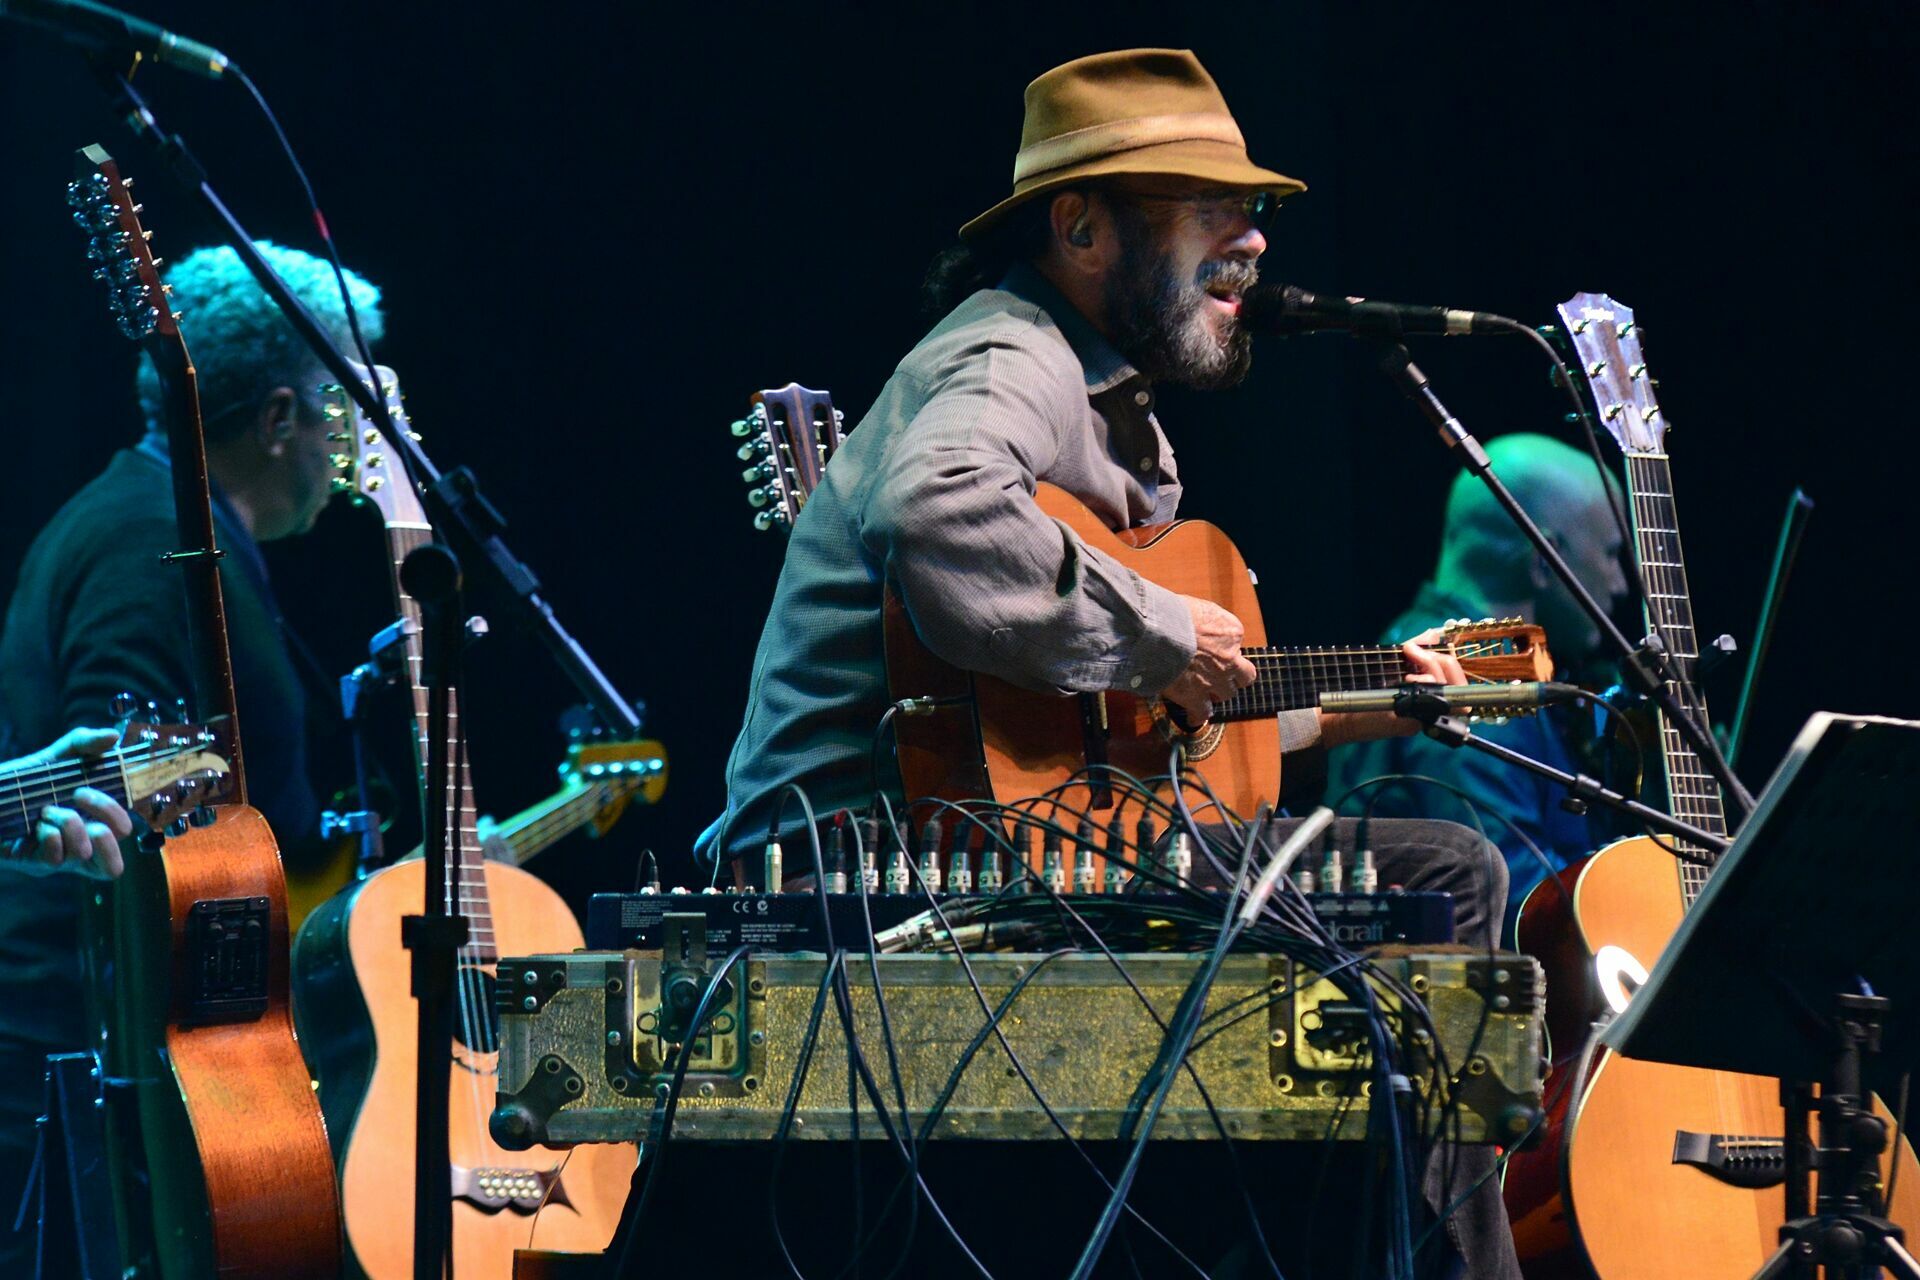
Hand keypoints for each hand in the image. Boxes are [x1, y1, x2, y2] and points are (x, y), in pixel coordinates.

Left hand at [6, 728, 134, 876]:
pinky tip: (34, 824)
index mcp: (91, 823)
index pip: (123, 832)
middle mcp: (78, 846)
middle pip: (114, 861)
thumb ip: (84, 744)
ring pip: (85, 854)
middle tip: (79, 795)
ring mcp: (57, 858)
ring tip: (48, 809)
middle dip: (106, 817)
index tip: (87, 787)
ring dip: (70, 823)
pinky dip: (49, 835)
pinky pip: (54, 858)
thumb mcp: (54, 757)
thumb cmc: (21, 782)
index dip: (116, 812)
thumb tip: (113, 736)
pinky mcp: (33, 863)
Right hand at [1158, 596, 1257, 723]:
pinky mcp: (1197, 696)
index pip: (1237, 642)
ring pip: (1227, 694)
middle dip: (1232, 675)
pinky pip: (1203, 712)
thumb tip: (1200, 626)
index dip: (1224, 647)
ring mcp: (1215, 679)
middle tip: (1218, 673)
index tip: (1212, 647)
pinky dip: (1198, 715)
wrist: (1158, 630)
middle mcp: (1230, 657)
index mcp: (1232, 631)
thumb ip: (1207, 619)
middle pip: (1243, 674)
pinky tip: (1194, 716)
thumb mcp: (1198, 606)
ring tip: (1205, 691)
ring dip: (1217, 693)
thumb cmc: (1172, 612)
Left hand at [1319, 626, 1467, 745]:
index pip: (1455, 673)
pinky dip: (1422, 688)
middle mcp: (1435, 704)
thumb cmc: (1368, 687)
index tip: (1420, 647)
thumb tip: (1434, 633)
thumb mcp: (1395, 663)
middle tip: (1410, 651)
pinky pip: (1430, 705)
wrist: (1343, 710)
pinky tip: (1406, 683)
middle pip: (1458, 681)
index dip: (1446, 658)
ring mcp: (1426, 716)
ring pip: (1449, 691)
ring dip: (1431, 672)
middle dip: (1435, 660)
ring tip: (1406, 671)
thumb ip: (1416, 649)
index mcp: (1434, 689)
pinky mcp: (1413, 725)